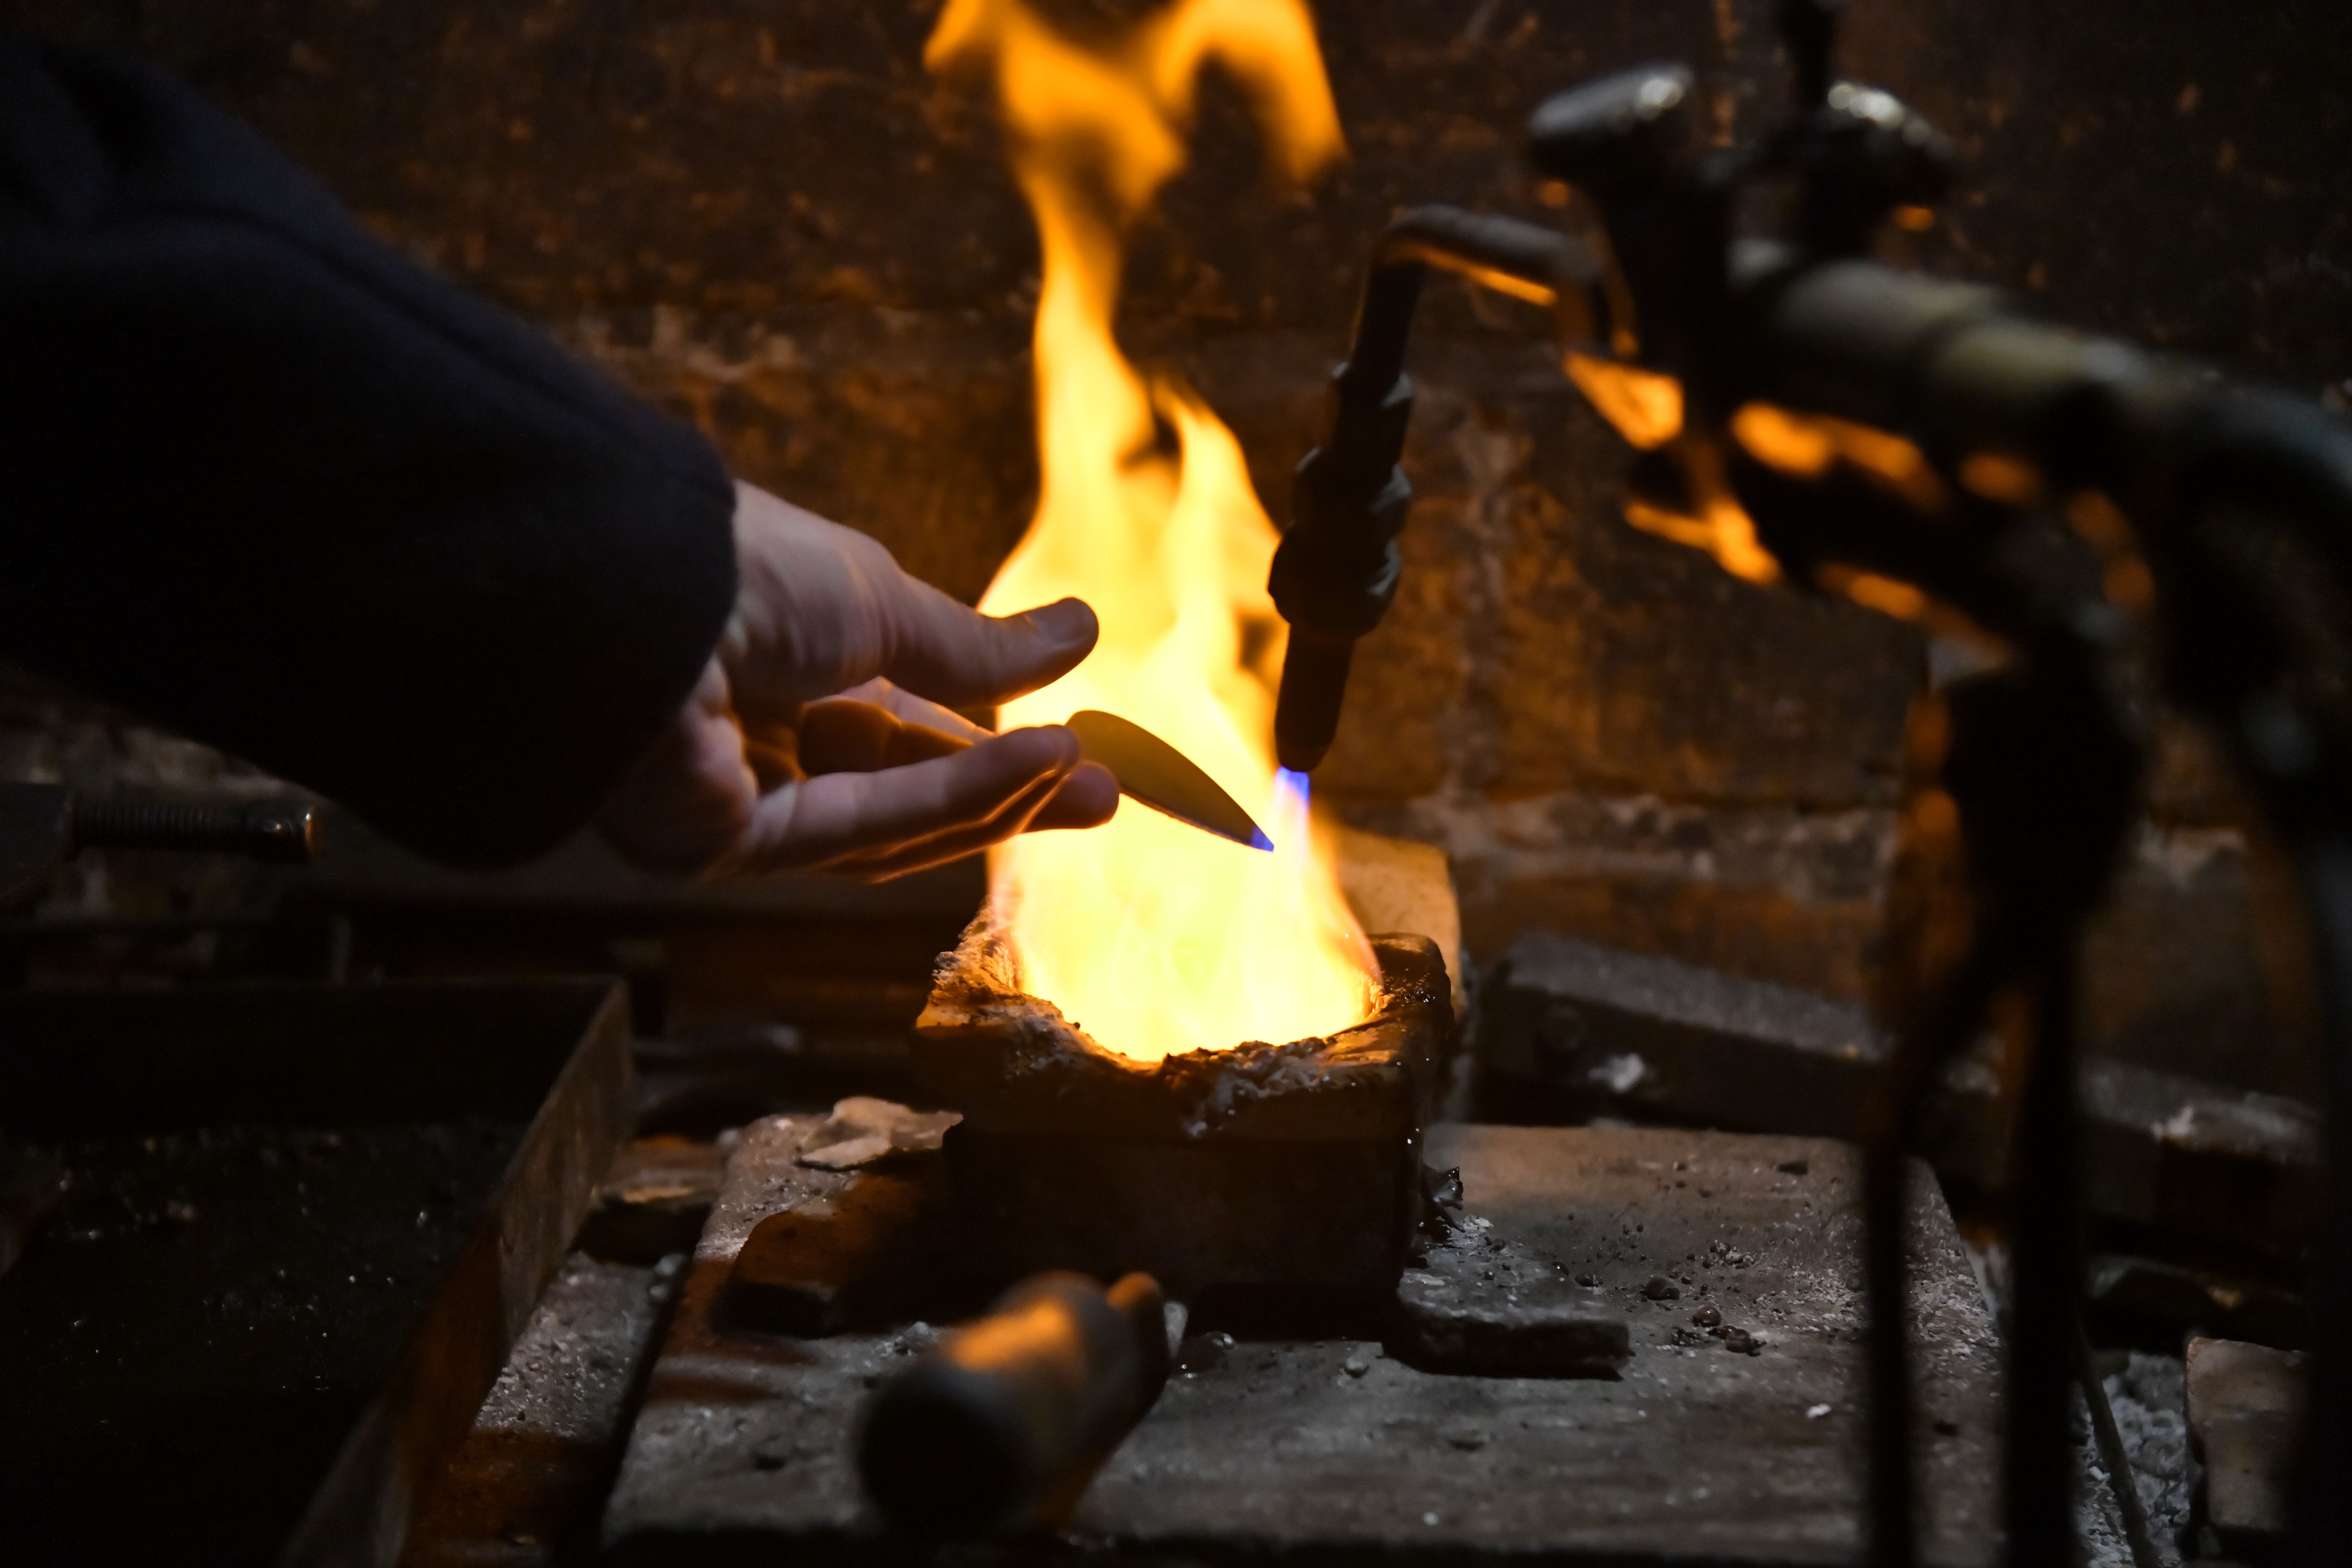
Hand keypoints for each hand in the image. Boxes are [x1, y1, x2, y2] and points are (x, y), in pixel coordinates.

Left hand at [597, 483, 1118, 878]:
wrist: (642, 584)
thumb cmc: (745, 567)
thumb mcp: (882, 598)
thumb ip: (974, 645)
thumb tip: (1082, 632)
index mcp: (782, 668)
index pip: (898, 731)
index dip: (989, 744)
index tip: (1081, 745)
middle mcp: (756, 741)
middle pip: (901, 793)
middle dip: (1009, 793)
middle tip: (1108, 792)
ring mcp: (735, 801)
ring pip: (886, 824)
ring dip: (993, 798)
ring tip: (1086, 777)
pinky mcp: (722, 845)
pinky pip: (855, 831)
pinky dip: (948, 798)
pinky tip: (1033, 765)